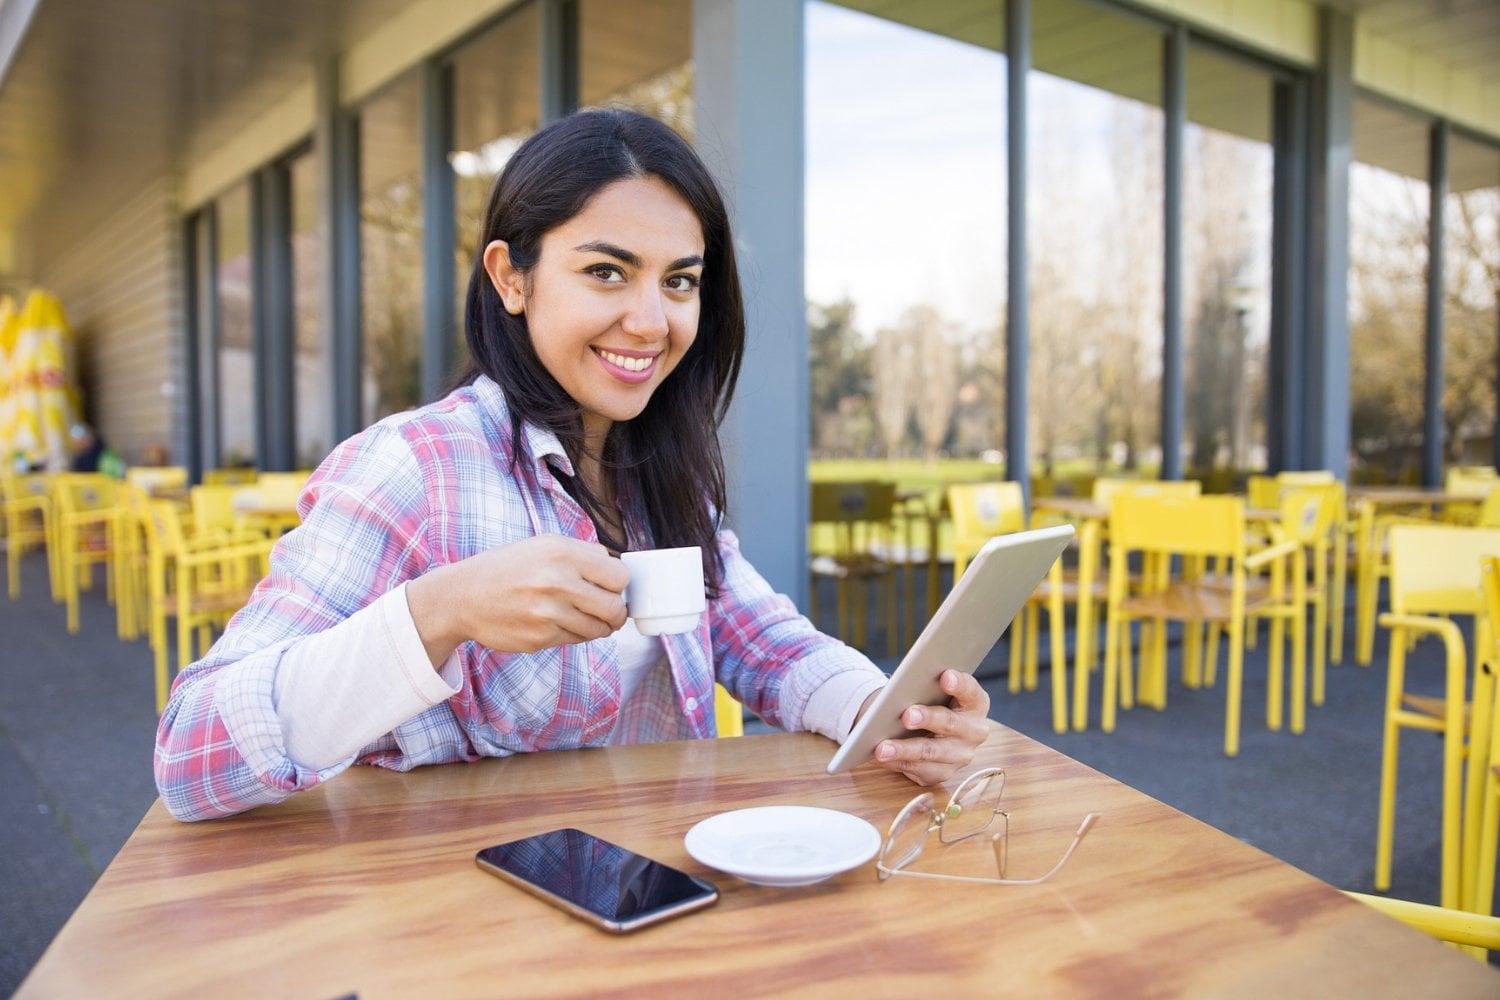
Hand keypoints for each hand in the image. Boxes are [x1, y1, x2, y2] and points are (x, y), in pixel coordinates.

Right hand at [406, 535, 628, 665]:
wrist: (462, 597)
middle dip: (616, 612)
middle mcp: (557, 582)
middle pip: (615, 608)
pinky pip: (575, 640)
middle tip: (609, 610)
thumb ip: (583, 554)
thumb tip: (618, 572)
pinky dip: (575, 634)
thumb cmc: (506, 568)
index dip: (619, 584)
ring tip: (583, 616)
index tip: (612, 587)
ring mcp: (548, 613)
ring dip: (598, 626)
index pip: (619, 576)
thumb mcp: (543, 546)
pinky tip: (560, 622)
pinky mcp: (540, 638)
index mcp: (562, 553)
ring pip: (598, 629)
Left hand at [870, 670, 990, 785]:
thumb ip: (925, 685)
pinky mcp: (944, 772)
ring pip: (931, 752)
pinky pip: (920, 770)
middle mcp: (974, 731)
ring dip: (905, 750)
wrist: (926, 727)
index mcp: (976, 703)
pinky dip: (898, 763)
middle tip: (907, 715)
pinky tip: (883, 758)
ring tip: (882, 748)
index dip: (959, 683)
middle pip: (950, 723)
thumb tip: (902, 688)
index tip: (945, 676)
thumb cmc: (929, 701)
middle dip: (927, 719)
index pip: (971, 691)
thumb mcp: (931, 689)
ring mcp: (961, 755)